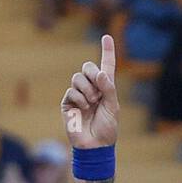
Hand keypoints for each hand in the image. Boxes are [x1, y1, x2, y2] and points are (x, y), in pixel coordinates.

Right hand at [62, 33, 119, 148]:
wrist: (95, 146)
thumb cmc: (107, 129)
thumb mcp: (113, 107)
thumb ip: (109, 89)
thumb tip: (101, 73)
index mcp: (105, 88)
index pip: (106, 66)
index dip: (107, 51)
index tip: (107, 37)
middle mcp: (91, 88)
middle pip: (87, 67)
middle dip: (93, 73)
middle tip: (99, 87)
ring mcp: (78, 94)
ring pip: (78, 77)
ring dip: (87, 90)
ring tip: (92, 104)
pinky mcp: (68, 102)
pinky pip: (72, 90)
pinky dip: (80, 99)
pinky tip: (83, 109)